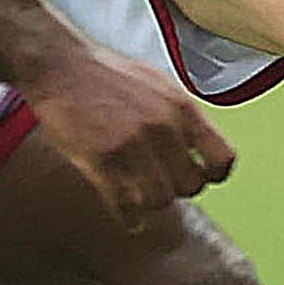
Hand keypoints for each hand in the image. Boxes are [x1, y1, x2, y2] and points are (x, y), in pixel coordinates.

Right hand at [11, 37, 235, 223]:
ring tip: (140, 195)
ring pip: (159, 200)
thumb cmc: (109, 75)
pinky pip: (125, 206)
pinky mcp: (101, 160)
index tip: (202, 177)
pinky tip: (127, 216)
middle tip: (161, 183)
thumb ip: (181, 116)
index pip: (221, 158)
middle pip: (191, 186)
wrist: (61, 66)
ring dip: (150, 202)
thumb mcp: (159, 85)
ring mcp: (132, 145)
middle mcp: (162, 128)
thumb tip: (200, 146)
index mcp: (182, 108)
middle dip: (177, 188)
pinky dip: (129, 218)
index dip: (213, 175)